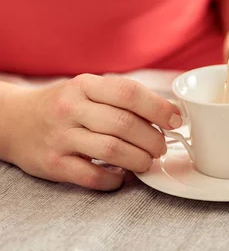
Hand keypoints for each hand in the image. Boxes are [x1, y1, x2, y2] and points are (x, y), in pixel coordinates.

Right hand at [1, 74, 180, 190]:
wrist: (14, 121)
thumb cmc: (65, 105)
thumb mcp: (89, 89)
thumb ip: (123, 97)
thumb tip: (170, 112)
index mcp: (86, 86)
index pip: (129, 93)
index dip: (159, 108)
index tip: (176, 120)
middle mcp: (72, 108)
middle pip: (125, 124)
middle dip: (153, 139)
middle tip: (161, 146)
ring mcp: (61, 137)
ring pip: (112, 150)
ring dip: (138, 159)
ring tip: (146, 161)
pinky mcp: (53, 164)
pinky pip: (91, 176)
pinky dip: (114, 179)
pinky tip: (121, 176)